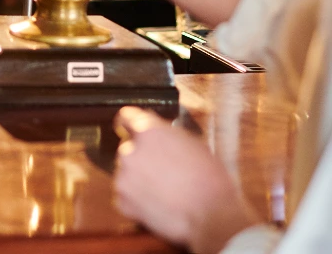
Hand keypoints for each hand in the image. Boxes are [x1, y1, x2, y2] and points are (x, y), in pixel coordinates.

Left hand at [113, 107, 259, 253]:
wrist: (212, 217)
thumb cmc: (210, 180)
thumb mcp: (192, 144)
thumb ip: (166, 134)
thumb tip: (156, 131)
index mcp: (147, 130)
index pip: (126, 117)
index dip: (130, 125)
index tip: (129, 129)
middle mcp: (130, 150)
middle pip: (128, 148)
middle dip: (141, 157)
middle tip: (161, 170)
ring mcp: (124, 177)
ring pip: (127, 172)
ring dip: (138, 179)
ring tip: (163, 191)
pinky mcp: (124, 201)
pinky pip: (125, 196)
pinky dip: (137, 201)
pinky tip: (158, 204)